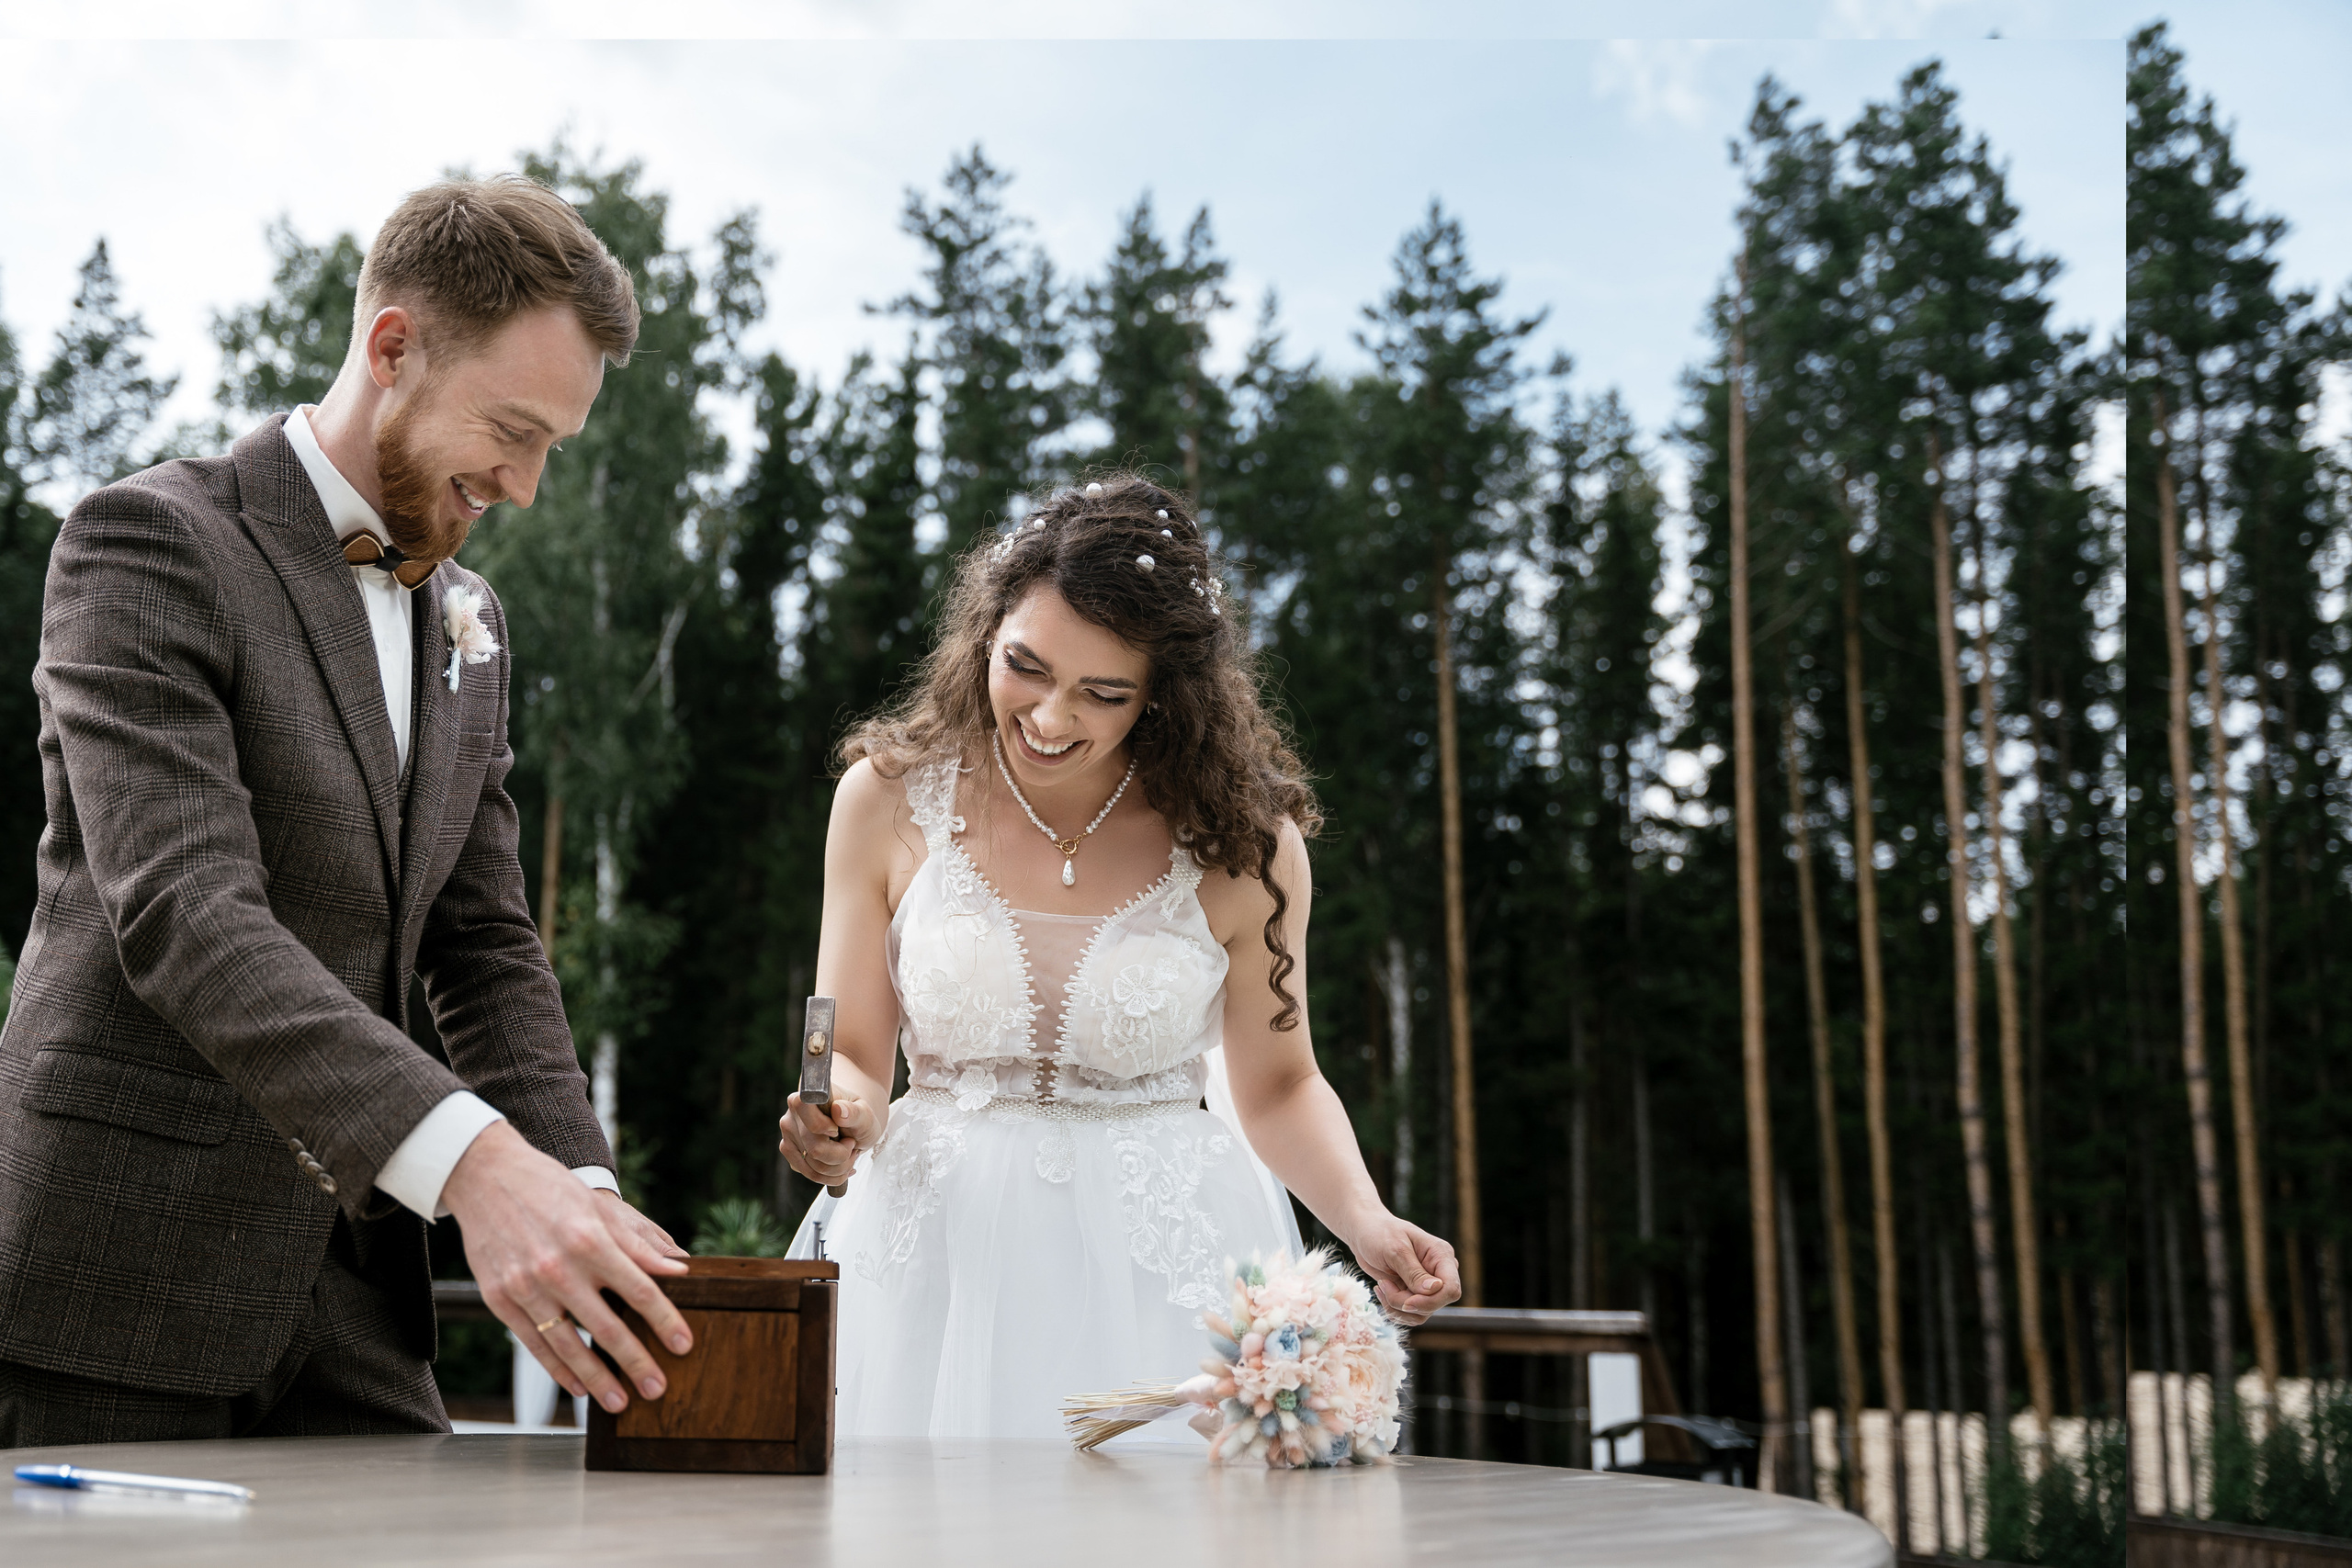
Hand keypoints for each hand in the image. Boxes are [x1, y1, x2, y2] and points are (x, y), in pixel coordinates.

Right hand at [443, 1121, 691, 1413]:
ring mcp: (525, 1286)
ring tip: (620, 1401)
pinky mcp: (498, 1298)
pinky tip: (577, 1386)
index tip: (684, 1345)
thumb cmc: (549, 1189)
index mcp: (589, 1240)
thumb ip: (636, 1244)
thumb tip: (677, 1269)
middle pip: (606, 1327)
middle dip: (635, 1362)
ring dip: (596, 1379)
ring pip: (568, 1345)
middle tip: (657, 1388)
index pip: (639, 1290)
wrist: (485, 1176)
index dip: (665, 1321)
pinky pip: (533, 1344)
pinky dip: (557, 1369)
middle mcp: (557, 1267)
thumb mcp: (597, 1208)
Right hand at [778, 1092, 879, 1187]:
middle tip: (853, 1144)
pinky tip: (842, 1164)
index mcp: (806, 1095)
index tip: (837, 1129)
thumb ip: (855, 1112)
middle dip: (841, 1154)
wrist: (852, 1124)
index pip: (803, 1107)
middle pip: (814, 1149)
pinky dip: (832, 1175)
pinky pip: (811, 1174)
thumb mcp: (865, 1113)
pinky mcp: (791, 1154)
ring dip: (840, 1168)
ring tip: (850, 1154)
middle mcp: (791, 1115)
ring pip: (813, 1167)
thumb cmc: (858, 1115)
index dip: (821, 1125)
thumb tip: (839, 1110)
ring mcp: (788, 1137)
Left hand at [1348, 1216, 1461, 1325]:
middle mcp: (1438, 1272)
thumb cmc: (1379, 1233)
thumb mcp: (1395, 1250)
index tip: (1406, 1301)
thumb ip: (1414, 1272)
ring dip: (1397, 1307)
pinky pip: (1409, 1313)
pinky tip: (1381, 1289)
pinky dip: (1393, 1308)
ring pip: (1421, 1313)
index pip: (1451, 1289)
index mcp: (1441, 1255)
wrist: (1364, 1232)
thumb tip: (1435, 1289)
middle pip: (1435, 1304)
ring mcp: (1427, 1285)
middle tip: (1384, 1285)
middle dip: (1406, 1303)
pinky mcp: (1413, 1294)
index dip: (1431, 1301)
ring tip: (1381, 1286)